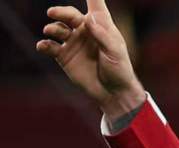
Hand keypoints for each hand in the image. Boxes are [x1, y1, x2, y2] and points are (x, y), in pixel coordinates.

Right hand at [36, 0, 144, 120]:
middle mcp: (85, 30)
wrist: (113, 93)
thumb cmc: (120, 70)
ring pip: (58, 29)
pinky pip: (50, 46)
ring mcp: (73, 42)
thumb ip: (104, 36)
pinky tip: (44, 46)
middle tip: (52, 13)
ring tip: (51, 31)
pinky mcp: (64, 56)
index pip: (95, 5)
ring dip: (53, 28)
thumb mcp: (116, 53)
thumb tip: (89, 19)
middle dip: (61, 12)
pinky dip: (45, 44)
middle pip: (70, 15)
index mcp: (102, 26)